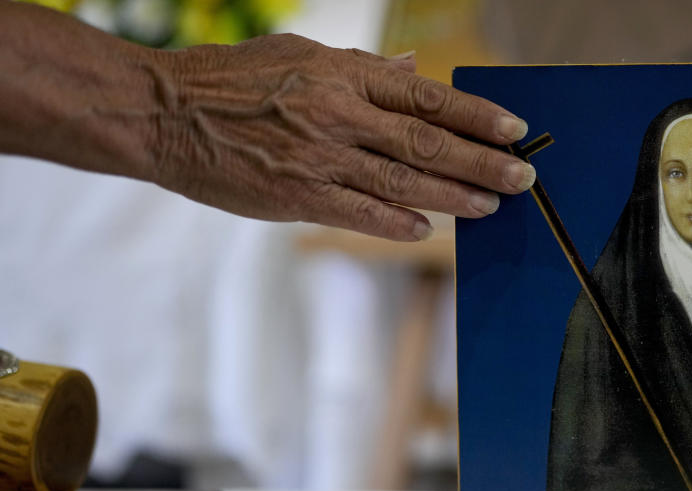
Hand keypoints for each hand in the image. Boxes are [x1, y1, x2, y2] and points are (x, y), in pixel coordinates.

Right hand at [148, 35, 534, 239]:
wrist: (165, 112)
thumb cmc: (233, 79)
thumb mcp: (300, 54)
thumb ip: (362, 68)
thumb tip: (414, 67)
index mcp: (344, 74)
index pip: (427, 96)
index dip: (477, 115)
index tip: (514, 130)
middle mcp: (339, 113)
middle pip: (427, 141)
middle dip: (481, 162)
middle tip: (522, 178)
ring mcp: (320, 156)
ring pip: (403, 180)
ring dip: (453, 197)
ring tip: (491, 206)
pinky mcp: (296, 195)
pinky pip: (358, 213)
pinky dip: (396, 223)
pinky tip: (427, 230)